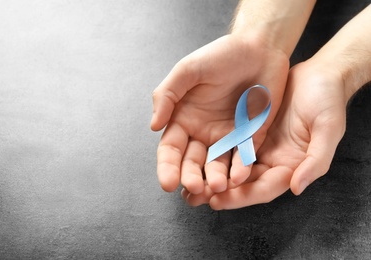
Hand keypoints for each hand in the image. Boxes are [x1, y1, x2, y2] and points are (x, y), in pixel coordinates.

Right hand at [151, 34, 288, 193]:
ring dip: (217, 178)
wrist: (258, 49)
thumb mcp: (187, 70)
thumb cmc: (220, 56)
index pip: (171, 149)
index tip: (168, 183)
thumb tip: (153, 126)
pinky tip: (238, 177)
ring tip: (218, 186)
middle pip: (193, 162)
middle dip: (191, 177)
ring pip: (218, 165)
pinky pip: (244, 157)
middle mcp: (203, 132)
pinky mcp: (251, 137)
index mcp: (184, 119)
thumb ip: (167, 95)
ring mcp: (228, 137)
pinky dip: (241, 168)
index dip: (167, 167)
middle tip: (194, 187)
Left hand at [183, 60, 346, 208]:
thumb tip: (295, 188)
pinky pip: (228, 145)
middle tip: (192, 197)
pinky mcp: (248, 130)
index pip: (263, 189)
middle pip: (242, 183)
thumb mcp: (328, 128)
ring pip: (231, 167)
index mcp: (291, 166)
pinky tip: (195, 157)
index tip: (216, 201)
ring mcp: (258, 145)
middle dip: (217, 191)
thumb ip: (316, 160)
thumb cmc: (327, 100)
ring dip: (210, 176)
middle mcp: (271, 160)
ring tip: (187, 183)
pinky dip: (212, 153)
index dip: (240, 197)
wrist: (318, 74)